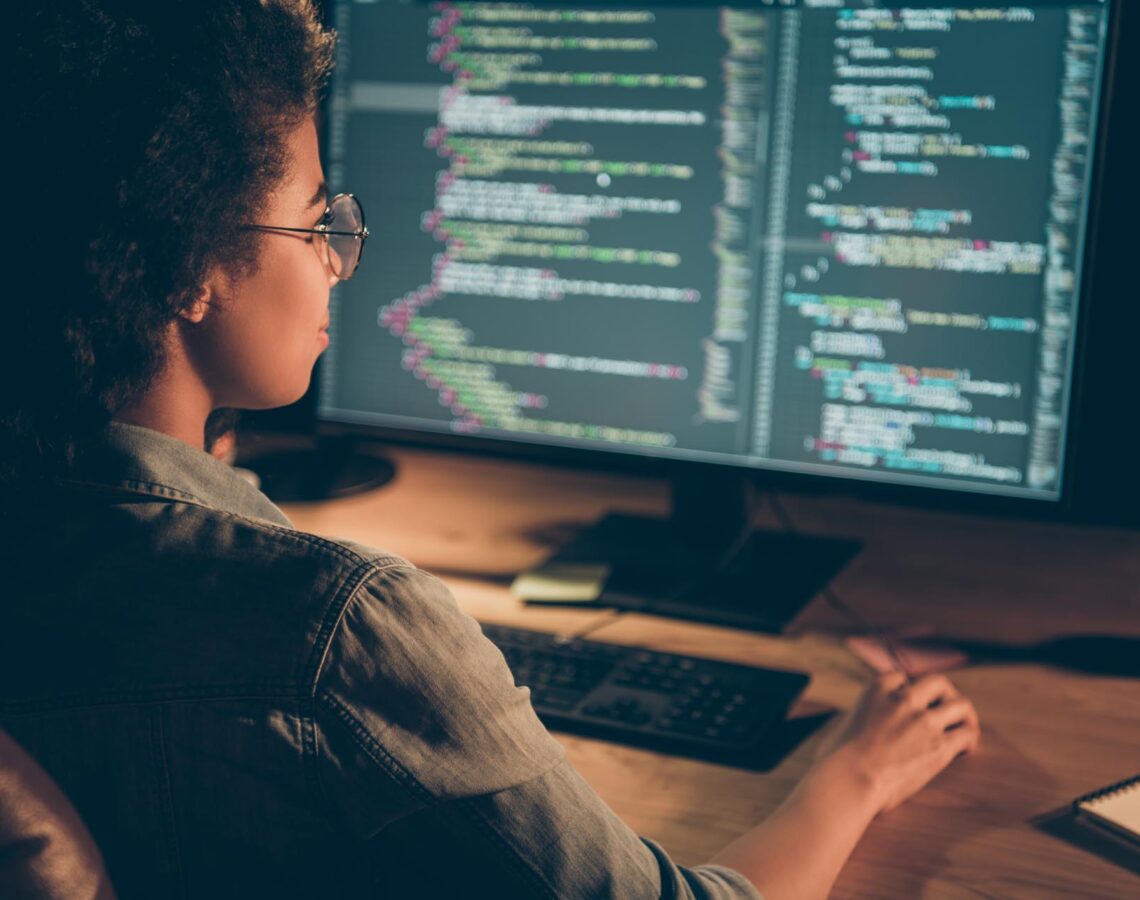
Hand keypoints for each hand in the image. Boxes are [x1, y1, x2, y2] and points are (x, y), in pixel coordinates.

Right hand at [814, 671, 980, 813]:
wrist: (850, 779)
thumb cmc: (837, 759)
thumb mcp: (843, 724)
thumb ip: (860, 719)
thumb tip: (860, 730)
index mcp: (877, 689)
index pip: (901, 678)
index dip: (908, 690)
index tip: (910, 702)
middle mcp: (904, 699)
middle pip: (938, 683)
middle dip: (946, 694)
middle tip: (946, 708)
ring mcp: (924, 721)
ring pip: (961, 705)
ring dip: (964, 715)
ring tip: (965, 726)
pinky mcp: (939, 746)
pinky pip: (966, 734)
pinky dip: (969, 739)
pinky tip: (966, 749)